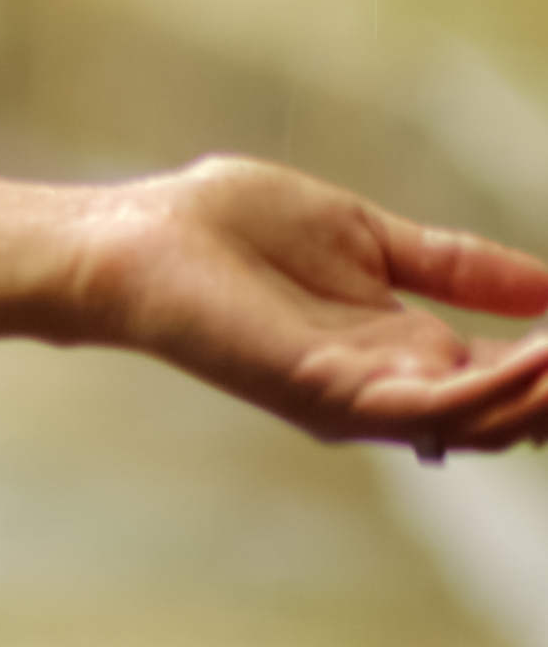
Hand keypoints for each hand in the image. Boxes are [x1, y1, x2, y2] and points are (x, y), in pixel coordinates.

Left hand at [76, 159, 547, 454]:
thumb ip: (454, 264)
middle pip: (514, 410)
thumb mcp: (369, 235)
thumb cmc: (229, 228)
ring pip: (487, 418)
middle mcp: (393, 384)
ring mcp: (363, 397)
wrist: (138, 235)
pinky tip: (541, 353)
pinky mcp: (328, 394)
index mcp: (405, 349)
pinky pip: (431, 404)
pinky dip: (496, 386)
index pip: (516, 373)